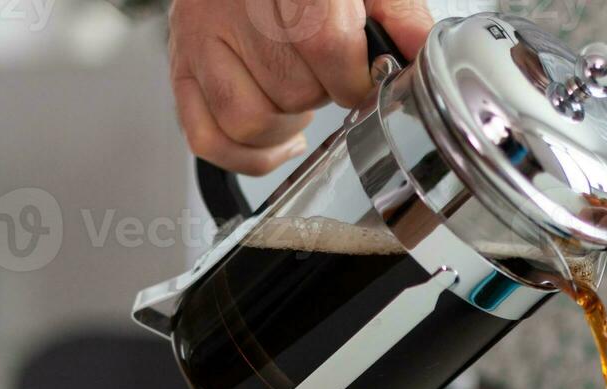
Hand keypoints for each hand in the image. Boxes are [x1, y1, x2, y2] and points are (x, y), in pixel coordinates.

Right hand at [168, 0, 431, 174]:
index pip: (320, 41)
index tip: (364, 78)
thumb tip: (427, 58)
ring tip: (298, 96)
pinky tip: (278, 135)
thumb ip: (399, 15)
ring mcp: (199, 35)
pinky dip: (249, 154)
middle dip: (320, 96)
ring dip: (285, 123)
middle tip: (326, 76)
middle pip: (289, 88)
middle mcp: (233, 3)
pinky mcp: (180, 65)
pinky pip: (207, 138)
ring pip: (247, 119)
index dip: (352, 77)